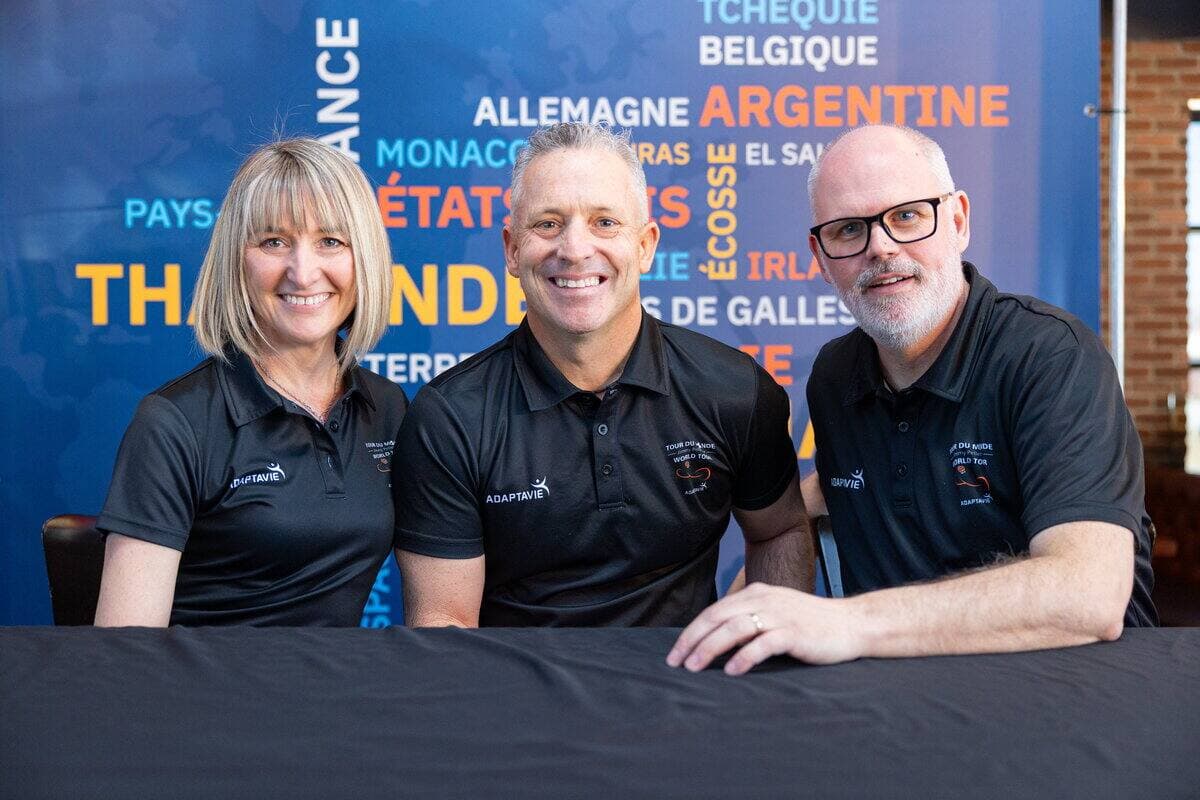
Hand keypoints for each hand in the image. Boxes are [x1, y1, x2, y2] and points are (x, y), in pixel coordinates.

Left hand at [666, 582, 864, 673]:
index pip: (713, 612)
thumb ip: (747, 621)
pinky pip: (763, 644)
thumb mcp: (774, 614)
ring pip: (734, 629)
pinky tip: (732, 671)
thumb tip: (714, 641)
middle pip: (717, 618)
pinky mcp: (794, 633)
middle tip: (676, 662)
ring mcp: (779, 616)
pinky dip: (744, 657)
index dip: (691, 632)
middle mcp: (763, 600)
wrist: (851, 624)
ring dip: (711, 649)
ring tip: (695, 667)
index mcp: (755, 594)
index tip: (675, 653)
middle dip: (692, 640)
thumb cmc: (809, 624)